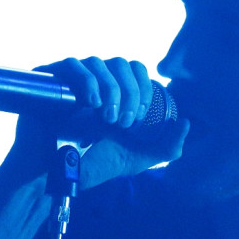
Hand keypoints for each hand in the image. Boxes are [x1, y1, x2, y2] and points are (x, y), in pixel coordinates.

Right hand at [7, 57, 188, 187]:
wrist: (54, 176)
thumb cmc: (93, 165)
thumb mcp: (139, 159)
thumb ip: (168, 147)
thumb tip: (187, 122)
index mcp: (116, 92)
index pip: (136, 70)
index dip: (144, 87)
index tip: (141, 117)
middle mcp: (95, 81)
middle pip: (120, 63)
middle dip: (130, 92)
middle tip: (125, 122)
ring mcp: (72, 80)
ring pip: (98, 62)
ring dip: (110, 88)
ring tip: (107, 118)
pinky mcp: (51, 80)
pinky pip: (72, 64)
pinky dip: (87, 80)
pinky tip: (91, 103)